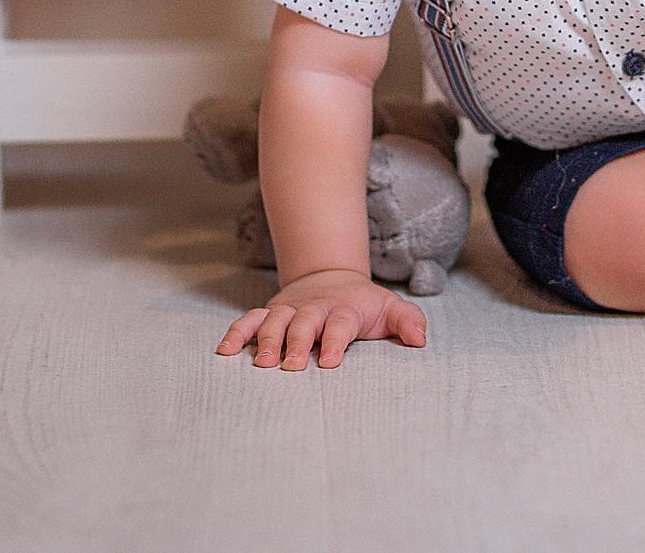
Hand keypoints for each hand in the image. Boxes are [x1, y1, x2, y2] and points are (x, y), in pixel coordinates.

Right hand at [217, 268, 426, 369]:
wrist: (332, 278)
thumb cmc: (364, 305)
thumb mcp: (390, 309)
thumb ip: (407, 321)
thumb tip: (420, 338)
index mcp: (344, 310)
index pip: (340, 324)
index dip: (336, 341)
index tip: (331, 361)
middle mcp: (314, 309)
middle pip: (304, 323)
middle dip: (298, 343)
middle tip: (293, 365)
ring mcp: (290, 310)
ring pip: (275, 322)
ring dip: (266, 340)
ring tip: (261, 363)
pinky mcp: (271, 313)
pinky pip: (250, 320)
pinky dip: (236, 333)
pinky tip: (224, 351)